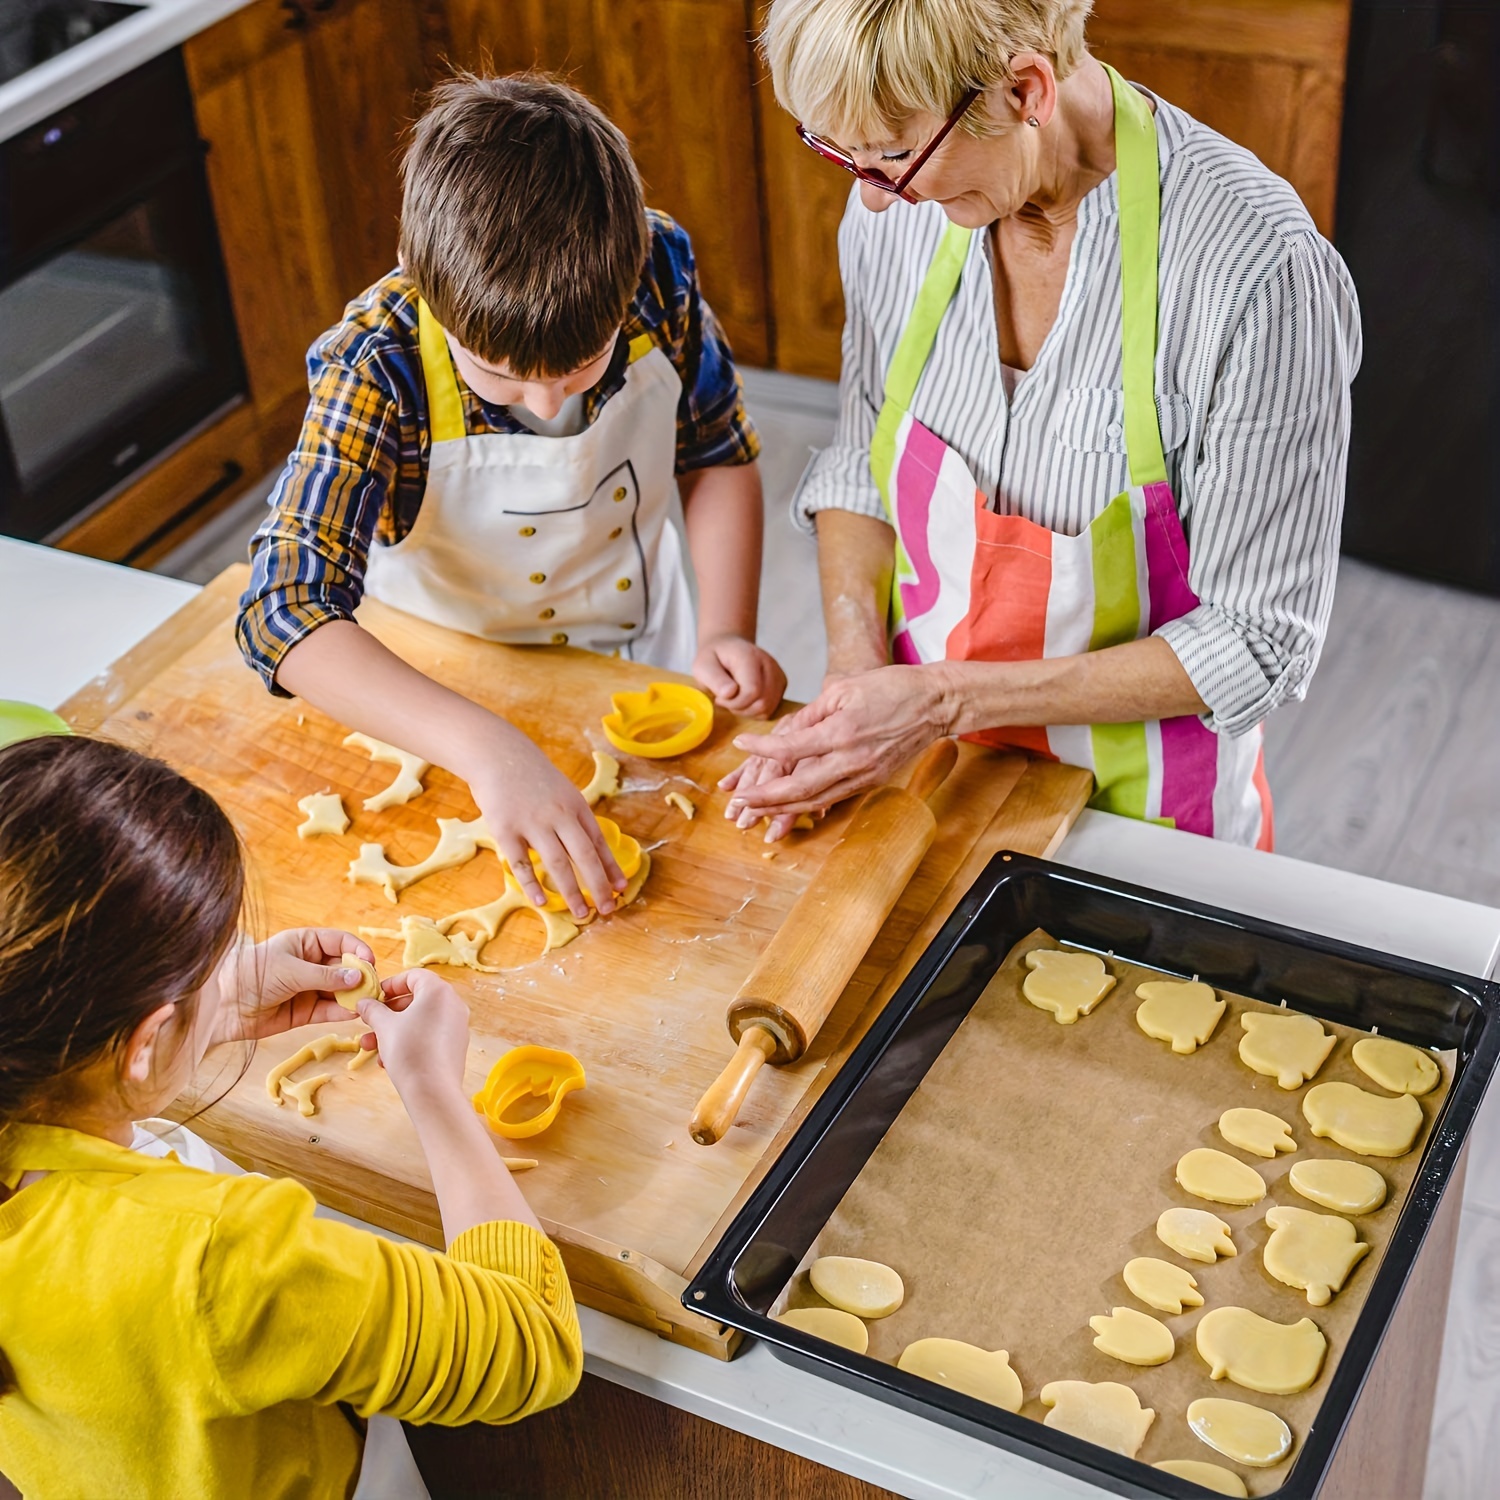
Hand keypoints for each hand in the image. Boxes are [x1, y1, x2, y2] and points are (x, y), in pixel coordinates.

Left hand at [213, 929, 374, 1045]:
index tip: (369, 962)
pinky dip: (341, 1012)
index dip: (357, 950)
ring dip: (354, 996)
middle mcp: (310, 964)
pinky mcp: (305, 1012)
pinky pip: (329, 1011)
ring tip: (367, 1002)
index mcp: (305, 943)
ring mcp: (309, 989)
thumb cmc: (252, 975)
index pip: (340, 942)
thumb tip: (358, 976)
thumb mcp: (291, 970)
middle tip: (373, 986)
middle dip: (360, 976)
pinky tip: (352, 1013)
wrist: (222, 1006)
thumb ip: (326, 976)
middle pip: (345, 967)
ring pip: (340, 991)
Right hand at [355, 969, 471, 1108]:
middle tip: (369, 1022)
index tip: (374, 998)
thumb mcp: (384, 1026)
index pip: (413, 976)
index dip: (390, 984)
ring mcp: (457, 1025)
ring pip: (419, 1020)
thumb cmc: (409, 1051)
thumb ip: (373, 1010)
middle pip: (416, 999)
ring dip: (393, 1030)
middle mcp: (453, 1004)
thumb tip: (364, 1003)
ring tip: (371, 1046)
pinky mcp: (456, 1045)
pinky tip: (387, 1060)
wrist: (433, 1091)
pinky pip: (429, 1035)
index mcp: (438, 991)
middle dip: (387, 1013)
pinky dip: (409, 1041)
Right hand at [467, 722, 625, 920]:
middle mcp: (559, 815)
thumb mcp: (563, 792)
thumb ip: (575, 819)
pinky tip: (541, 902)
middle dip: (599, 886)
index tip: (621, 889)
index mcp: (576, 806)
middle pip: (584, 856)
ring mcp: (532, 822)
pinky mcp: (506, 829)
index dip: (611, 867)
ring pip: (557, 863)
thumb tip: (592, 851)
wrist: (499, 754)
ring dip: (572, 892)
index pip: (599, 842)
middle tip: (607, 910)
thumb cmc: (534, 778)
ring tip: (582, 913)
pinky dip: (532, 885)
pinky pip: (522, 863)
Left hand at [693, 634, 786, 716]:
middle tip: (725, 699)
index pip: (752, 691)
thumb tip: (730, 693)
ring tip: (734, 699)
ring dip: (747, 711)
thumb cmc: (714, 658)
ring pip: (767, 709)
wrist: (728, 648)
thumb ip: (714, 678)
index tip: (719, 697)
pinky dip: (755, 710)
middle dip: (740, 708)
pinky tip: (744, 700)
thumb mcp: (703, 665)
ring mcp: (778, 674)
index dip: (734, 703)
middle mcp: (769, 664)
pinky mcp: (781, 685)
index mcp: (749, 656)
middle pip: (762, 703)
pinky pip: (770, 709)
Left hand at [723, 664, 950, 820]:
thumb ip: (811, 714)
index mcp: (842, 731)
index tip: (740, 744)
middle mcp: (852, 759)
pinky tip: (789, 807)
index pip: (791, 747)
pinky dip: (808, 805)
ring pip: (816, 800)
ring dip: (782, 808)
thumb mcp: (845, 689)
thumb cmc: (892, 688)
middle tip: (739, 801)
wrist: (936, 703)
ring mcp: (864, 775)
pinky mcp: (872, 781)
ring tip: (756, 810)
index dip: (762, 749)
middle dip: (765, 797)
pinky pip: (834, 798)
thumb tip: (783, 731)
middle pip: (799, 787)